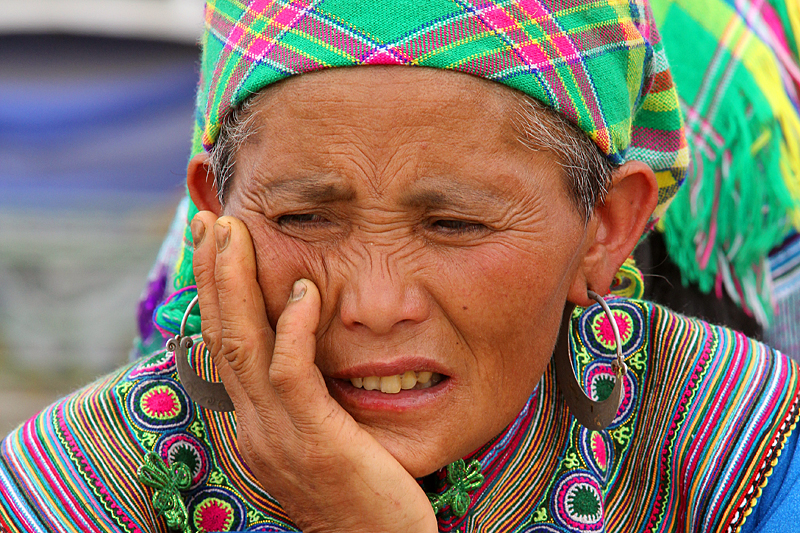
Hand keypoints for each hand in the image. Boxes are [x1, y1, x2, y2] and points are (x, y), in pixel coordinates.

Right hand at [190, 212, 437, 532]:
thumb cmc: (359, 494)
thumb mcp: (322, 438)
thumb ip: (306, 398)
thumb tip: (302, 352)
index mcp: (255, 422)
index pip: (224, 346)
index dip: (215, 294)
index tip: (213, 247)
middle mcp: (255, 425)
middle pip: (222, 335)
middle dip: (214, 274)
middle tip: (209, 222)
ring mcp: (279, 434)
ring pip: (244, 345)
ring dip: (237, 284)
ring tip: (234, 234)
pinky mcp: (314, 440)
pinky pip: (293, 374)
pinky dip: (295, 328)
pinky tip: (306, 289)